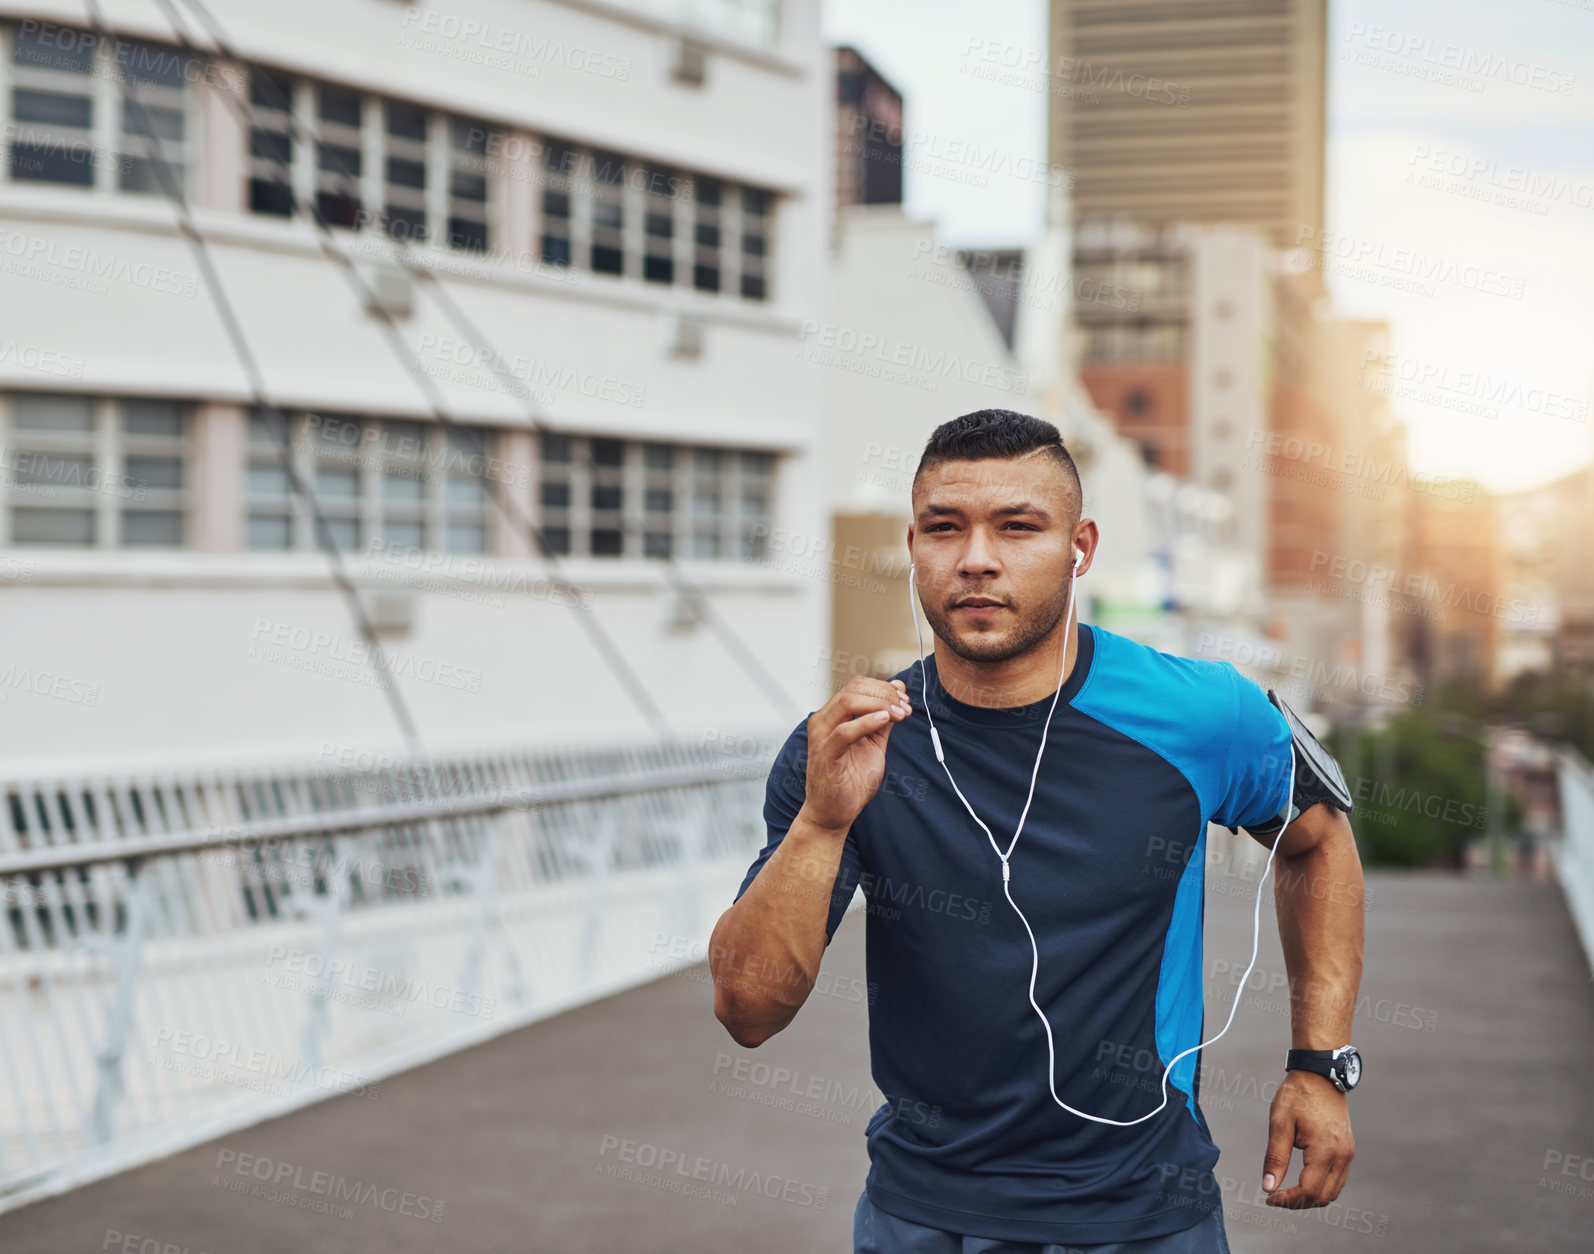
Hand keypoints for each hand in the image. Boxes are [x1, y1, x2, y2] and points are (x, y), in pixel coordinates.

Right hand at [801, 676, 911, 834]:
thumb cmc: (851, 780)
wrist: (834, 813)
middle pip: (854, 688)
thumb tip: (898, 689)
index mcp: (833, 715)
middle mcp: (823, 720)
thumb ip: (885, 717)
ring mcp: (821, 736)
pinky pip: (844, 732)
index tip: (905, 702)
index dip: (884, 689)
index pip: (858, 686)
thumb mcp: (875, 743)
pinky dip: (867, 722)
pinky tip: (885, 720)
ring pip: (848, 702)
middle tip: (905, 708)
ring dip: (880, 704)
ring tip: (900, 714)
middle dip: (885, 694)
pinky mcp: (824, 754)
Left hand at [1261, 1069, 1354, 1207]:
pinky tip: (1302, 1179)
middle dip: (1298, 1202)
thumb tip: (1268, 1187)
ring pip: (1332, 1192)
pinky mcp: (1348, 1149)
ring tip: (1287, 1190)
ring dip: (1310, 1197)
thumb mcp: (1280, 1123)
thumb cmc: (1297, 1095)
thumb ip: (1275, 1157)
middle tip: (1275, 1195)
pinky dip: (1321, 1186)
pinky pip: (1338, 1179)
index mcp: (1325, 1150)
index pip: (1308, 1191)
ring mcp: (1348, 1153)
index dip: (1288, 1200)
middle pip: (1322, 1197)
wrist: (1320, 1074)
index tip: (1269, 1197)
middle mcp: (1342, 1156)